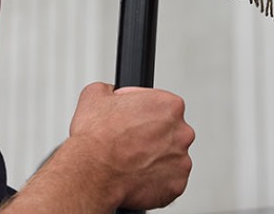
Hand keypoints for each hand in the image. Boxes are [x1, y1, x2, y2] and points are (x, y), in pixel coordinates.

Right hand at [67, 82, 194, 209]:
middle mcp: (181, 132)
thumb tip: (112, 91)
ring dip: (154, 158)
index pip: (160, 104)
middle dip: (152, 135)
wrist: (92, 174)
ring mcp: (181, 160)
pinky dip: (154, 179)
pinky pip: (168, 180)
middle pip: (170, 131)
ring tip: (130, 161)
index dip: (142, 111)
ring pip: (170, 157)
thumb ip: (112, 89)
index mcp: (169, 106)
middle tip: (129, 141)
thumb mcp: (95, 95)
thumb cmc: (96, 138)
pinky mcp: (177, 184)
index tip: (131, 119)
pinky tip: (135, 175)